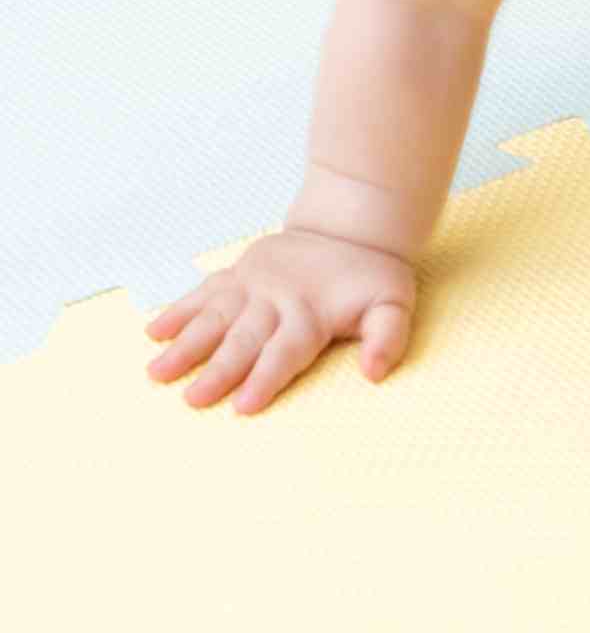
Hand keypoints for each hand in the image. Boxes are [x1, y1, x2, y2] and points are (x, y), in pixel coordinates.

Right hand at [146, 229, 417, 413]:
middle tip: (191, 399)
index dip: (265, 379)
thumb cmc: (371, 278)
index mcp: (311, 314)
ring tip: (157, 372)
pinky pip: (203, 292)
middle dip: (217, 371)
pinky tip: (154, 332)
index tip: (243, 406)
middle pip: (243, 340)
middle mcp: (275, 300)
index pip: (285, 352)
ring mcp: (252, 284)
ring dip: (185, 345)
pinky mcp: (236, 274)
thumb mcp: (394, 305)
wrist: (349, 226)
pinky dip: (178, 310)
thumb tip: (374, 373)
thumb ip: (387, 338)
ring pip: (214, 316)